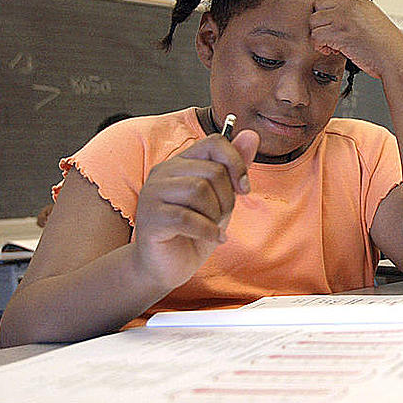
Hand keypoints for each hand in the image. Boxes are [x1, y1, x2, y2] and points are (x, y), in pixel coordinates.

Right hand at [132, 130, 257, 286]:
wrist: (165, 266)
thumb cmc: (193, 231)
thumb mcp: (221, 197)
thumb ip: (234, 167)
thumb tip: (251, 135)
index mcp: (181, 163)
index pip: (215, 142)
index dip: (236, 163)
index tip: (243, 188)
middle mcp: (163, 172)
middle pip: (212, 170)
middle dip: (227, 198)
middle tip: (221, 216)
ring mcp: (153, 194)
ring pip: (199, 190)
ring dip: (215, 214)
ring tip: (212, 227)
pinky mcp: (151, 218)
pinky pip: (187, 217)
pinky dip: (207, 231)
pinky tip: (212, 238)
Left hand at [309, 0, 402, 80]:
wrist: (396, 59)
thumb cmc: (388, 48)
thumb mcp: (373, 23)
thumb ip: (355, 18)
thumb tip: (338, 23)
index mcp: (359, 2)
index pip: (329, 2)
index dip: (328, 18)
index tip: (334, 30)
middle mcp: (350, 6)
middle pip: (317, 9)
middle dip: (321, 25)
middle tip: (332, 39)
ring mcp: (343, 18)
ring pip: (313, 23)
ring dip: (320, 37)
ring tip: (334, 47)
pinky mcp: (339, 33)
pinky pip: (316, 37)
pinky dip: (321, 47)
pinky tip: (335, 52)